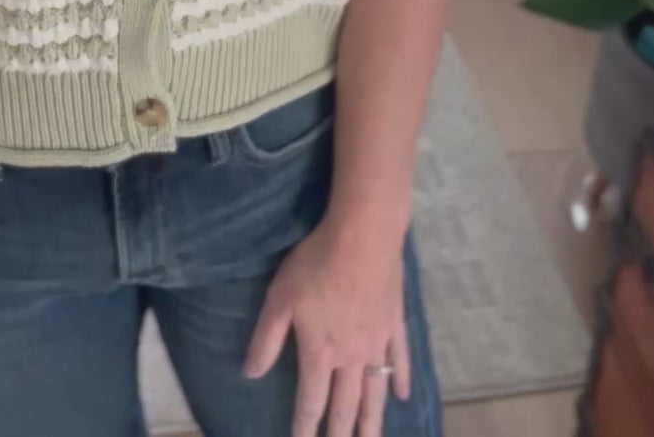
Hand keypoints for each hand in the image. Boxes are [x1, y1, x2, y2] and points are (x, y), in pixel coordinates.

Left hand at [241, 218, 410, 436]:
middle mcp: (351, 357)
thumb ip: (266, 339)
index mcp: (320, 353)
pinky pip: (400, 360)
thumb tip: (250, 375)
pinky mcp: (395, 324)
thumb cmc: (316, 264)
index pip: (311, 401)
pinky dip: (401, 380)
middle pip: (346, 405)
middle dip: (340, 434)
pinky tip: (403, 396)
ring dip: (372, 421)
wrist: (362, 236)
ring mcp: (378, 342)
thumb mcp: (280, 299)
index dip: (305, 427)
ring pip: (376, 392)